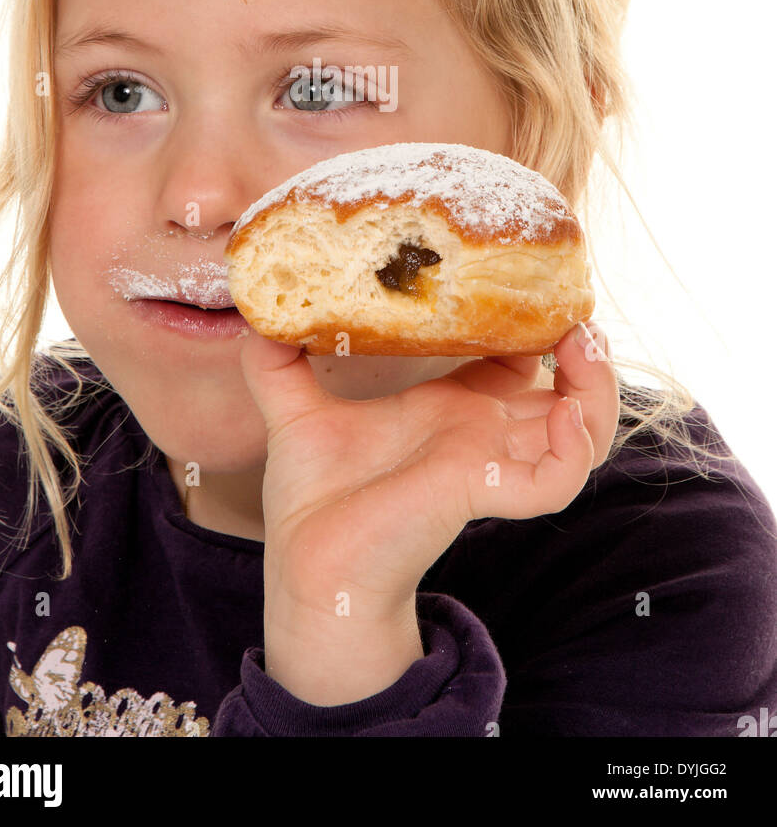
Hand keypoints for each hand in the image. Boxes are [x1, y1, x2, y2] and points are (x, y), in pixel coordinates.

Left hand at [239, 320, 618, 619]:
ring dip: (597, 390)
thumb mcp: (293, 410)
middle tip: (577, 315)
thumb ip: (275, 359)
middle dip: (585, 350)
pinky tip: (564, 412)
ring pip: (582, 430)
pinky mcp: (486, 494)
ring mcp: (490, 464)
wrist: (308, 567)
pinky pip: (557, 478)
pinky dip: (575, 447)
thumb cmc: (314, 499)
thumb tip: (254, 306)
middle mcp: (480, 433)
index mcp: (450, 408)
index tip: (526, 285)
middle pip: (566, 391)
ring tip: (583, 346)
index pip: (514, 360)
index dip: (529, 323)